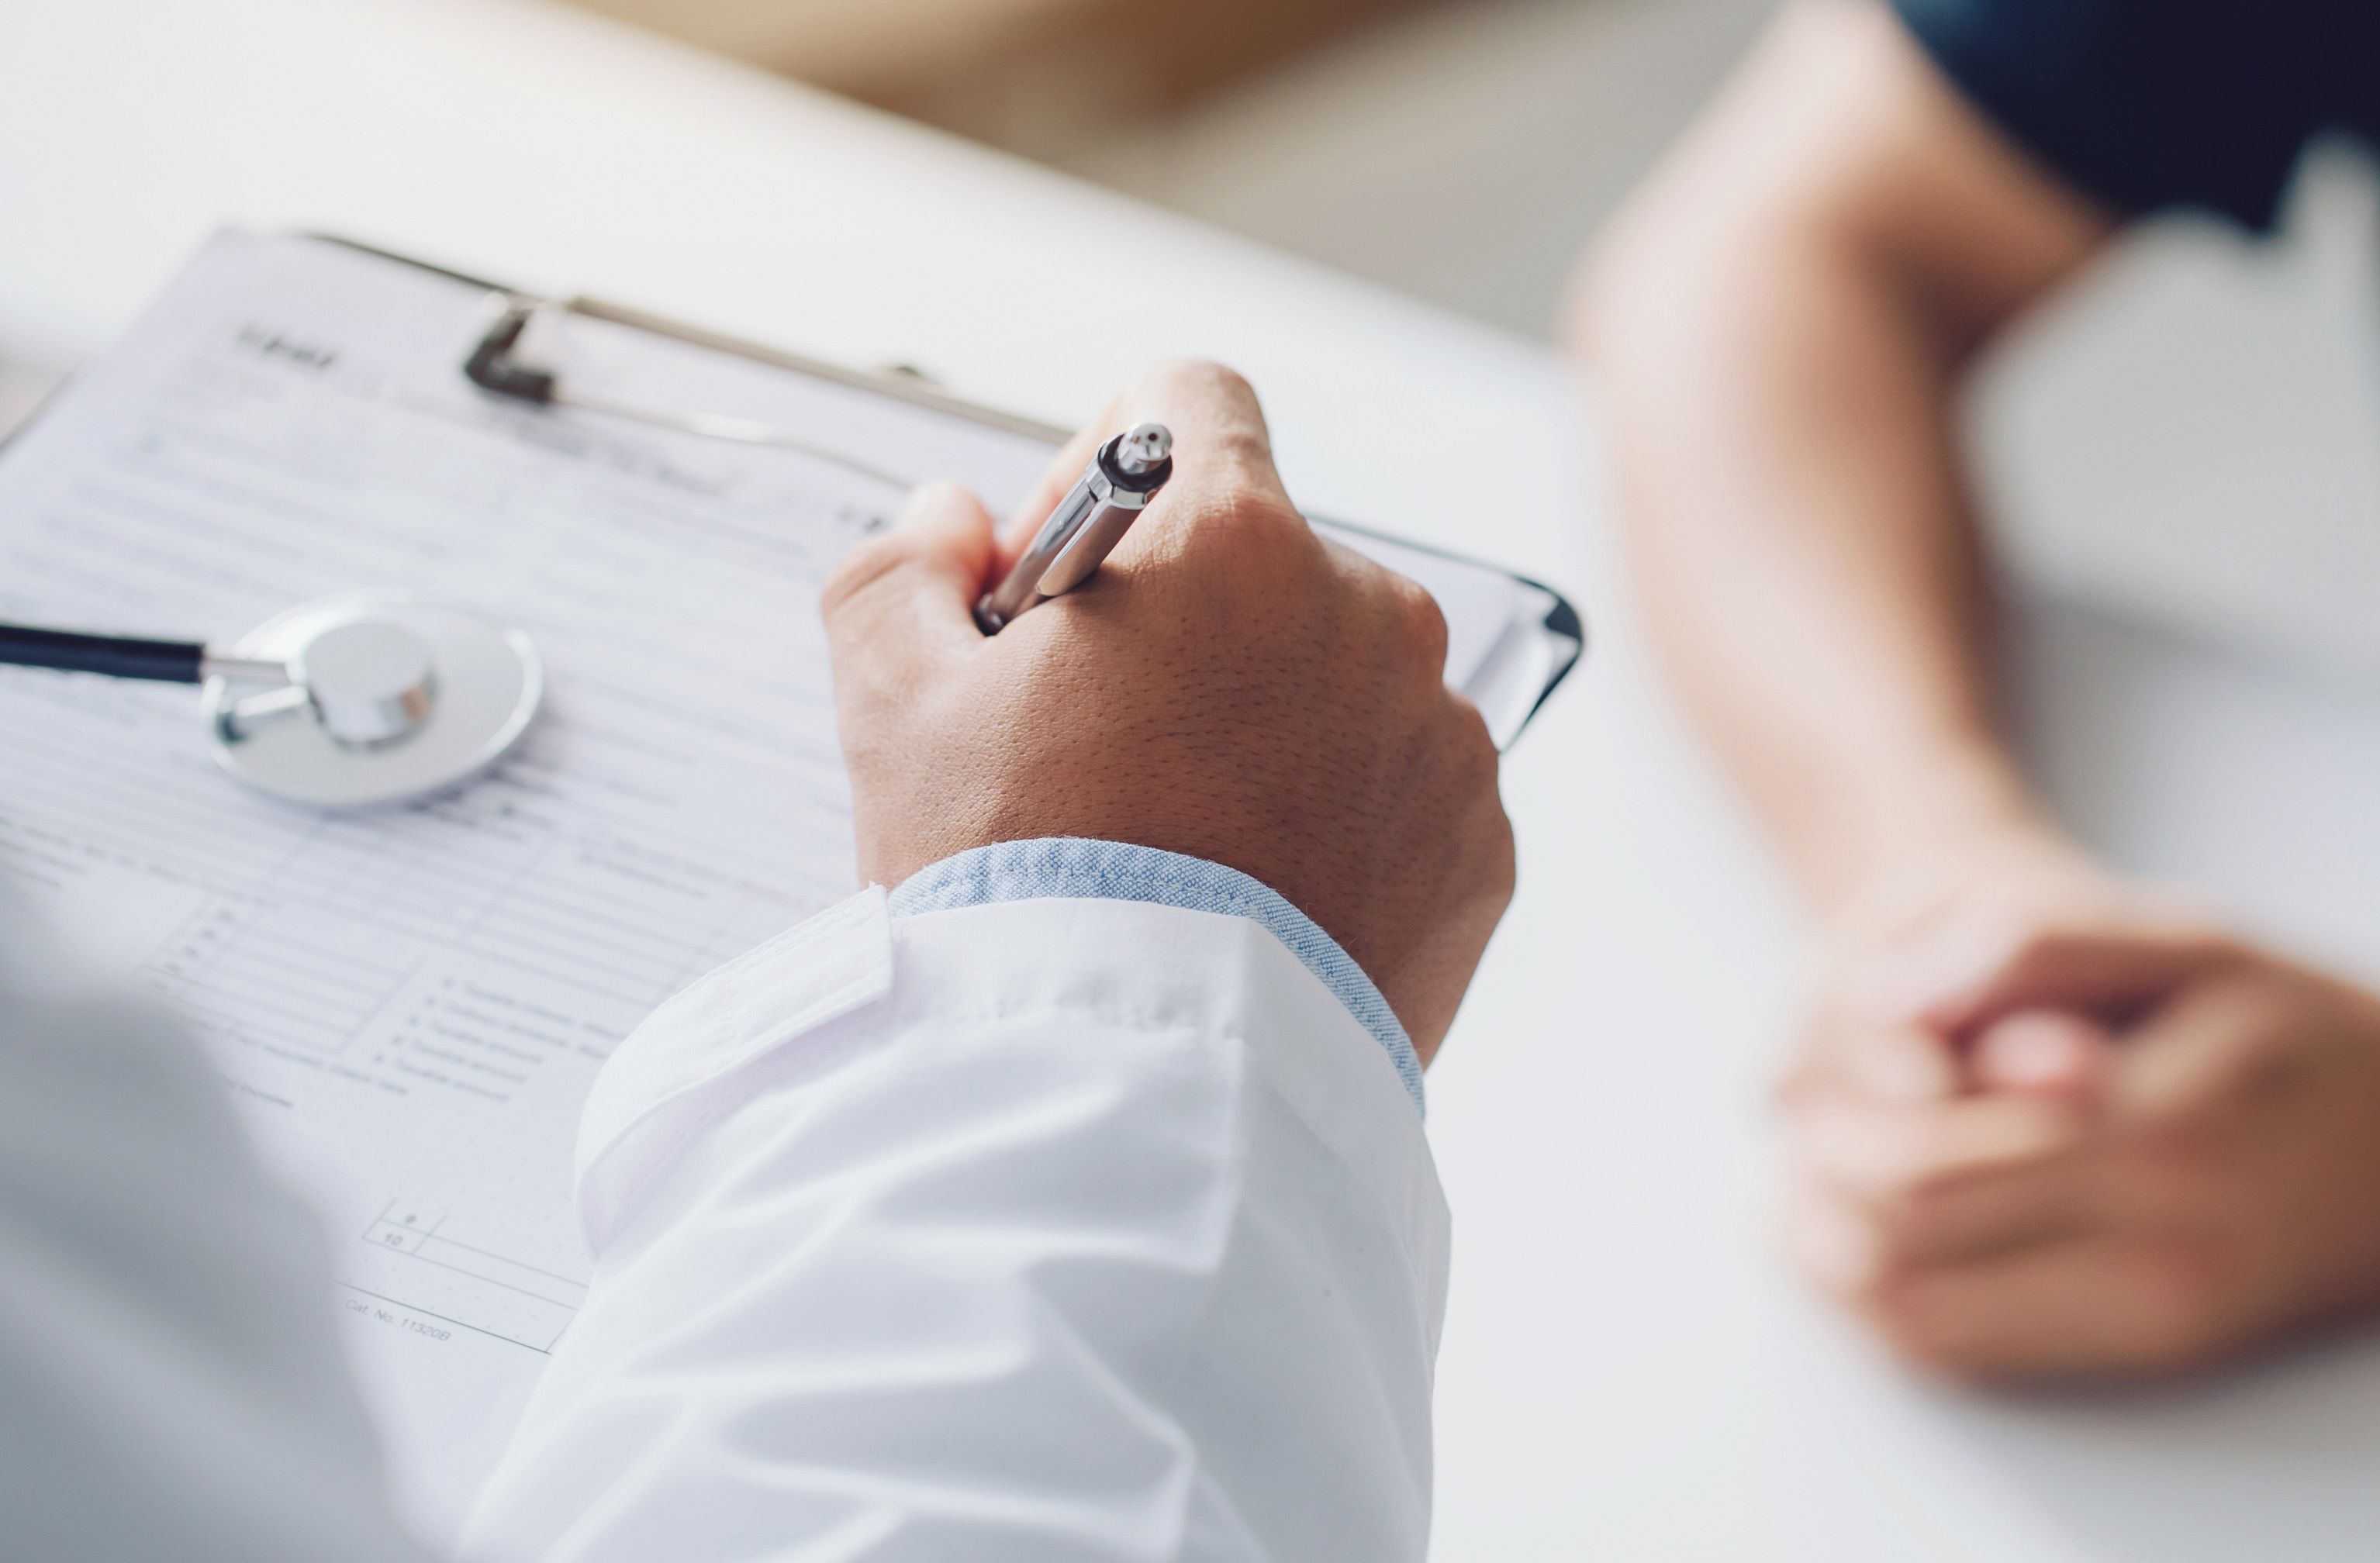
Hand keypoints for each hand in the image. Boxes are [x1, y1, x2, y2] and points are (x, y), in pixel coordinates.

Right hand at [820, 360, 1514, 1052]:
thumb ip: (899, 570)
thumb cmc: (1020, 888)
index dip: (1101, 472)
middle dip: (1183, 623)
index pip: (1187, 402)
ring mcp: (1443, 731)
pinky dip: (1341, 823)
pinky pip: (1405, 790)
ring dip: (1267, 723)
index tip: (1061, 586)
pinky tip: (1256, 899)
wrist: (1142, 1085)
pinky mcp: (1482, 843)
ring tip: (1178, 844)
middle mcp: (1370, 610)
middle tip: (1095, 744)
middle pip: (1265, 559)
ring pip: (1341, 678)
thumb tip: (948, 525)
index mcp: (1236, 537)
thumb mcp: (893, 704)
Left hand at [1779, 838, 2379, 1377]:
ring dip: (1834, 1262)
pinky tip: (1870, 1242)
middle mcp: (2155, 1253)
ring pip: (1922, 1323)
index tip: (1802, 1069)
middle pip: (1903, 1251)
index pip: (1920, 1162)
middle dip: (1816, 1191)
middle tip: (1786, 1127)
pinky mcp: (2155, 1354)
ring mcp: (2155, 1320)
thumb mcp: (2190, 943)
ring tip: (1802, 1187)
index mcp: (2156, 1133)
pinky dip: (1895, 1303)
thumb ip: (2037, 952)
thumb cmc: (2321, 1029)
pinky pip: (1978, 1353)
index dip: (1832, 1122)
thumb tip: (1888, 995)